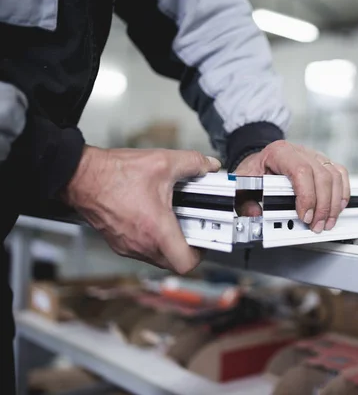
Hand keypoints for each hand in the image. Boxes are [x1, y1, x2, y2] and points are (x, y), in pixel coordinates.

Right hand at [62, 145, 220, 273]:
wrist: (79, 176)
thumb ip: (193, 163)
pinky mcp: (118, 242)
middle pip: (173, 262)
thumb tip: (209, 166)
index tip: (204, 239)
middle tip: (192, 227)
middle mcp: (141, 244)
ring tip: (174, 219)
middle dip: (186, 246)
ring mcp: (127, 246)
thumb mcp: (163, 162)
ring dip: (168, 242)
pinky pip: (142, 249)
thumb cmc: (114, 174)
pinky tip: (154, 216)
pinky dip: (152, 238)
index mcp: (155, 229)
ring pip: (157, 257)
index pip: (185, 263)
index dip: (200, 254)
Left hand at [235, 140, 349, 232]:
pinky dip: (342, 192)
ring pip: (334, 176)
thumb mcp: (243, 184)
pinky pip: (340, 174)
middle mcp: (300, 152)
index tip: (304, 216)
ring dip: (333, 204)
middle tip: (316, 226)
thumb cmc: (255, 170)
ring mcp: (314, 156)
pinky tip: (338, 207)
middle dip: (322, 206)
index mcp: (280, 152)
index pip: (301, 171)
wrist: (261, 158)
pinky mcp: (324, 163)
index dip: (307, 196)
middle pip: (322, 176)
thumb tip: (255, 214)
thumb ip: (245, 201)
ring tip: (326, 222)